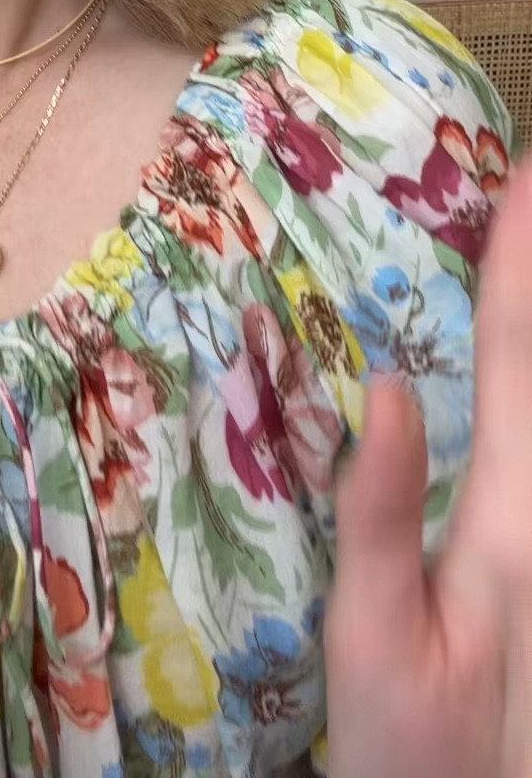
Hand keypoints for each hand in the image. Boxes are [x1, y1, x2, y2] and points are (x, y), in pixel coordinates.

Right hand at [325, 150, 531, 777]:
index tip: (529, 173)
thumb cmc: (414, 749)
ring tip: (526, 250)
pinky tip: (515, 364)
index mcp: (509, 515)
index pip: (516, 358)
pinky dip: (530, 379)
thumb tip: (385, 384)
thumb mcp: (375, 647)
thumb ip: (382, 519)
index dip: (520, 260)